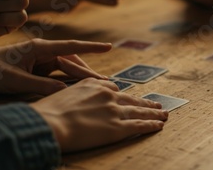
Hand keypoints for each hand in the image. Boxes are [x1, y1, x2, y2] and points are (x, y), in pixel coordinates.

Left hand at [0, 39, 110, 95]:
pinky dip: (70, 80)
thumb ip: (40, 86)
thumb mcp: (15, 80)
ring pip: (68, 67)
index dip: (91, 47)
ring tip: (98, 87)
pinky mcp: (39, 67)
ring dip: (81, 76)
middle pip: (72, 60)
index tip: (108, 46)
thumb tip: (65, 91)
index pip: (71, 47)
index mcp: (39, 48)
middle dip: (89, 72)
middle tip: (106, 83)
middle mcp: (44, 51)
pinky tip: (80, 88)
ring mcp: (42, 59)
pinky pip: (60, 73)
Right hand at [31, 78, 167, 152]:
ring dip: (154, 113)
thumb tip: (74, 102)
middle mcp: (107, 95)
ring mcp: (114, 111)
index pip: (113, 88)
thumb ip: (75, 96)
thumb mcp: (61, 94)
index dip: (122, 95)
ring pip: (140, 111)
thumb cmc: (48, 112)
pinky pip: (139, 125)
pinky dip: (151, 125)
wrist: (49, 123)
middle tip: (156, 104)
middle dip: (145, 102)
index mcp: (93, 84)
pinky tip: (159, 125)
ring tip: (163, 114)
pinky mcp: (117, 128)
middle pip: (131, 99)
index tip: (128, 99)